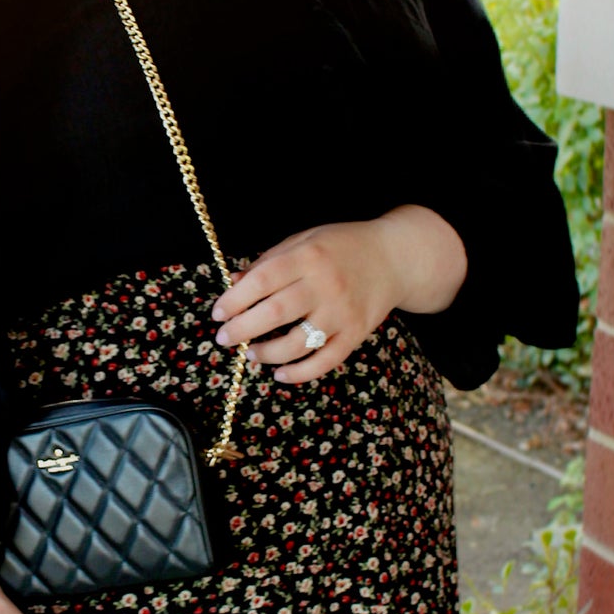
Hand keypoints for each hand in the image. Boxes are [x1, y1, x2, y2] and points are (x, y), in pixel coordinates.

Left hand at [210, 208, 467, 384]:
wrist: (395, 257)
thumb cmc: (342, 246)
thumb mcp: (304, 240)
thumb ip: (270, 261)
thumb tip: (234, 283)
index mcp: (308, 256)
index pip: (262, 280)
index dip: (235, 299)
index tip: (218, 313)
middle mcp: (325, 284)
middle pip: (275, 313)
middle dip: (242, 329)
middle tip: (224, 339)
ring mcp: (342, 312)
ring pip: (298, 343)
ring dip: (268, 353)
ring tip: (251, 354)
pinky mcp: (356, 333)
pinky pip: (325, 361)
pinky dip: (300, 373)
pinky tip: (280, 374)